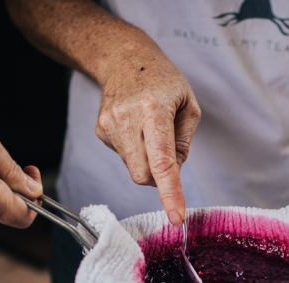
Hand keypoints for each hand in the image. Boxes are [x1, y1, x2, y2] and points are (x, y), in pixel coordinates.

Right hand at [95, 44, 200, 225]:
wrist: (123, 59)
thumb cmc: (162, 80)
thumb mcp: (188, 104)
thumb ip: (183, 143)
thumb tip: (172, 174)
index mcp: (154, 110)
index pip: (162, 162)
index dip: (170, 193)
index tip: (176, 217)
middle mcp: (127, 119)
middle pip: (143, 176)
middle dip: (159, 178)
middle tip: (168, 158)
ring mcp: (110, 126)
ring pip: (133, 169)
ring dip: (147, 162)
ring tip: (151, 133)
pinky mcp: (100, 132)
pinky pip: (124, 157)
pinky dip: (135, 152)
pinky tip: (136, 129)